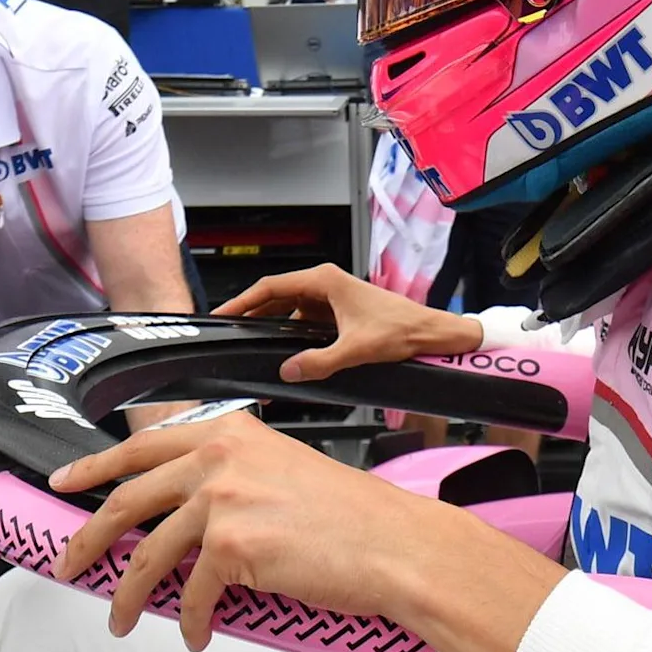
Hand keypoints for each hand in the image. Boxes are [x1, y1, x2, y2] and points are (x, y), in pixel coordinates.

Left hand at [45, 410, 562, 651]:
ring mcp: (221, 500)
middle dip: (89, 538)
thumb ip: (231, 475)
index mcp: (229, 431)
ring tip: (120, 620)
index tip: (67, 482)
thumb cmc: (353, 517)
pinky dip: (189, 622)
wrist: (395, 545)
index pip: (143, 446)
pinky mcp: (231, 547)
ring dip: (128, 596)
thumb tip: (183, 511)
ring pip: (149, 556)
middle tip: (67, 564)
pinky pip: (191, 595)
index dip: (97, 467)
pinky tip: (195, 636)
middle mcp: (218, 457)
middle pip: (128, 499)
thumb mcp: (284, 470)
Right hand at [214, 265, 483, 381]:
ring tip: (249, 343)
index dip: (242, 301)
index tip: (222, 315)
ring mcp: (331, 296)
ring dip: (270, 324)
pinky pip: (304, 318)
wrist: (430, 332)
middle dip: (251, 313)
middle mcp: (325, 283)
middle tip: (227, 332)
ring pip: (289, 308)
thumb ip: (320, 361)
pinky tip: (282, 350)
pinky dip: (289, 332)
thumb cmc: (401, 330)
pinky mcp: (338, 311)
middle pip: (275, 295)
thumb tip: (288, 371)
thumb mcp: (357, 349)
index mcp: (324, 280)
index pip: (270, 286)